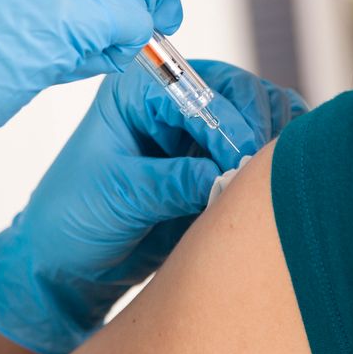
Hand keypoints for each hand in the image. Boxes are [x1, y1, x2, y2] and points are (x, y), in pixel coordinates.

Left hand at [0, 59, 306, 353]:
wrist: (72, 263)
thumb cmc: (75, 220)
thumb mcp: (117, 198)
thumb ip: (168, 182)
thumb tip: (221, 175)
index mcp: (137, 91)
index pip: (197, 90)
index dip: (223, 122)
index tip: (238, 160)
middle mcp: (173, 100)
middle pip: (238, 90)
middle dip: (255, 126)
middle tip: (260, 169)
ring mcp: (200, 129)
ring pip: (260, 113)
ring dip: (274, 139)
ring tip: (273, 176)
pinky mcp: (218, 159)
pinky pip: (261, 145)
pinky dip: (275, 157)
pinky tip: (280, 179)